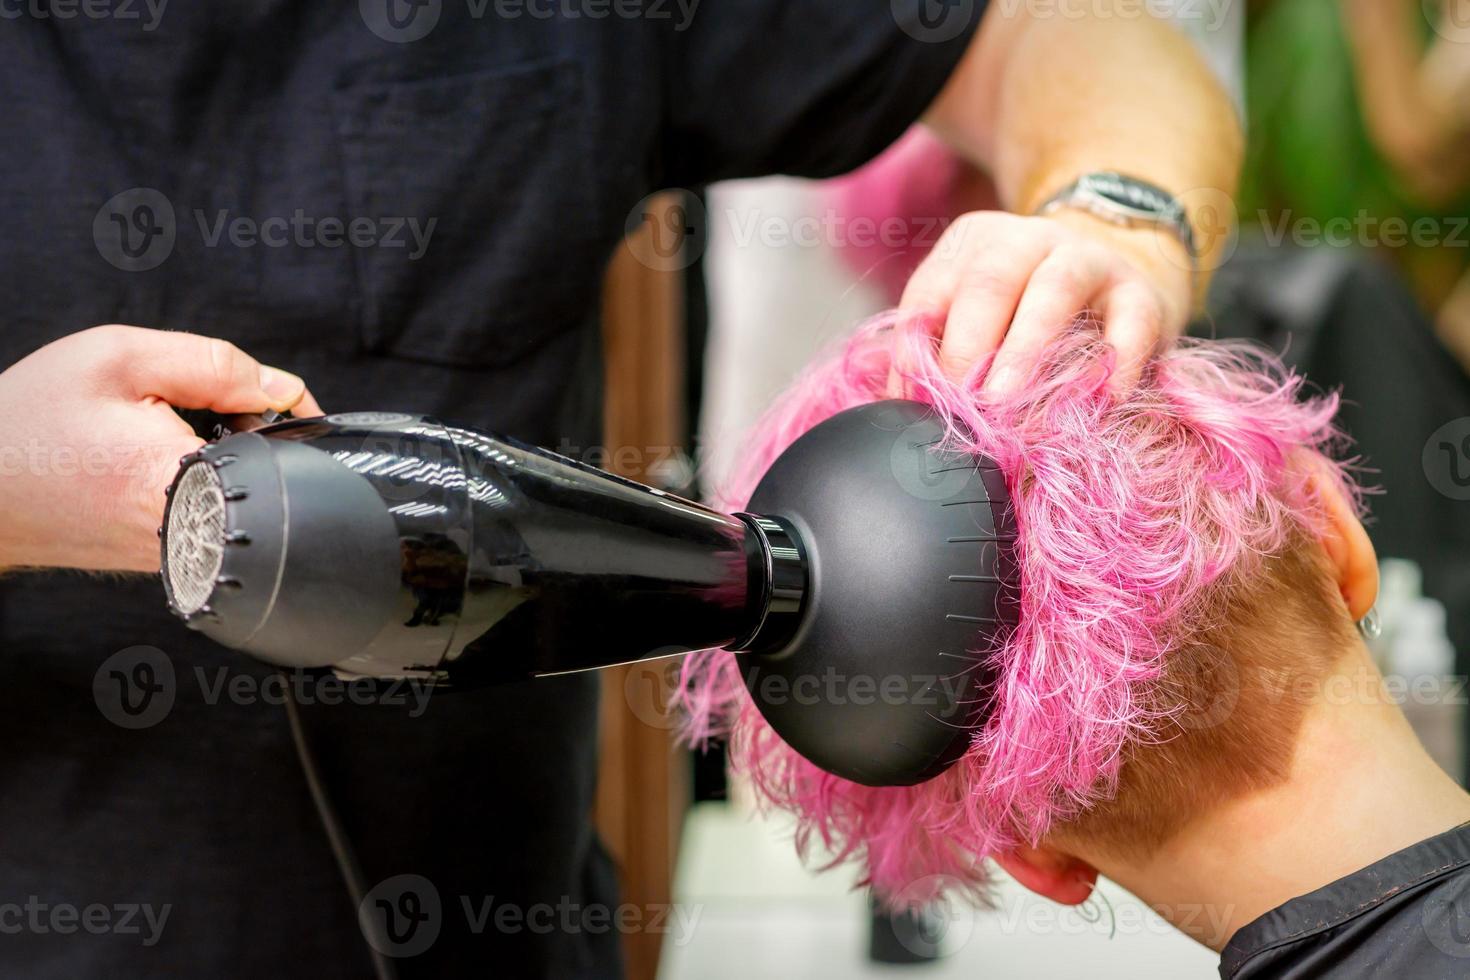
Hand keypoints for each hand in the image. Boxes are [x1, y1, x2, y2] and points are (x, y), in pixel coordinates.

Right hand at [0, 325, 320, 571]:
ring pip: (241, 496)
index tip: (249, 394)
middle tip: (196, 409)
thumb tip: (280, 387)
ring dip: (223, 458)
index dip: (279, 413)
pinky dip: (197, 482)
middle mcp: (188, 530)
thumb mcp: (120, 359)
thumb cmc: (32, 419)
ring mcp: (179, 553)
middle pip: (270, 477)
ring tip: (161, 437)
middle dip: (249, 432)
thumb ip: (215, 364)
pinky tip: (150, 465)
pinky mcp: (166, 561)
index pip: (282, 450)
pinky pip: (211, 512)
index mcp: (179, 479)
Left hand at [894, 209, 1193, 393]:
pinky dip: (1114, 363)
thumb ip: (941, 356)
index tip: (912, 406)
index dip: (914, 353)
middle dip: (966, 349)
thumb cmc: (1026, 317)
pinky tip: (1098, 403)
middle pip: (988, 282)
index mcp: (973, 246)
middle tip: (959, 406)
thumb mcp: (976, 321)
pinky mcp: (1141, 293)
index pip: (930, 293)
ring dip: (1025, 350)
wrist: (1116, 279)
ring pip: (1054, 290)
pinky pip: (1130, 323)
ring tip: (1006, 404)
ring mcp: (1089, 259)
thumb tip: (903, 415)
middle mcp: (1028, 240)